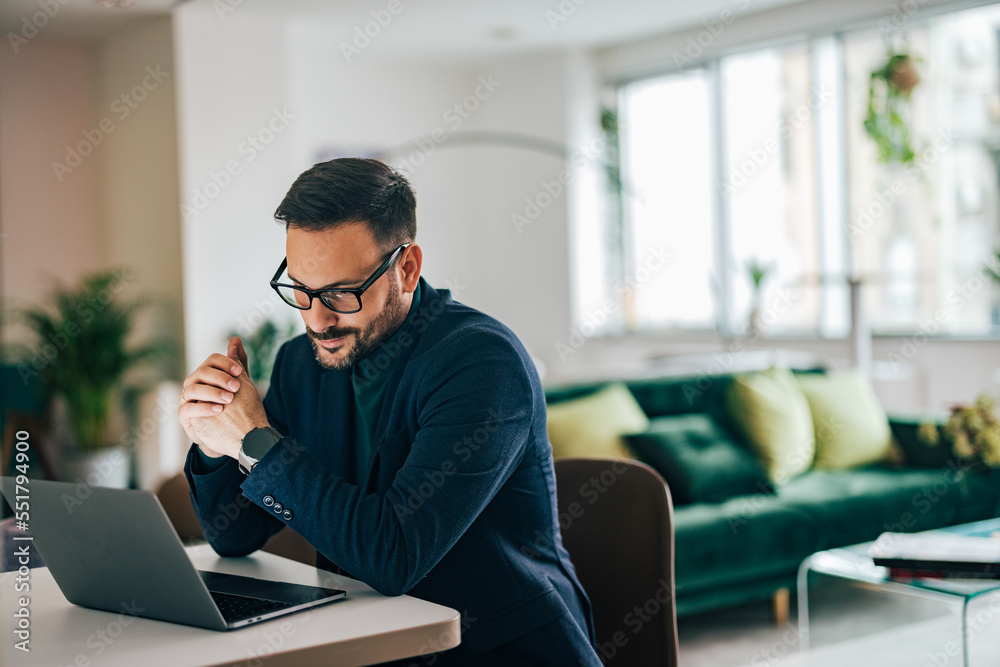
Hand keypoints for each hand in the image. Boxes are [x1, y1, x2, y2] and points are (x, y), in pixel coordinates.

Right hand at [178, 337, 269, 459]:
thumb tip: (236, 339)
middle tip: (236, 387)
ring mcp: (187, 399)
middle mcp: (195, 383)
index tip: (239, 372)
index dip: (226, 363)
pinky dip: (203, 408)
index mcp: (208, 373)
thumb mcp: (240, 384)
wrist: (232, 433)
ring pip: (192, 389)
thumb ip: (238, 363)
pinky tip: (218, 410)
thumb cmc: (235, 406)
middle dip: (220, 378)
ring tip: (229, 399)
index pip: (212, 360)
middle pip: (201, 372)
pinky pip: (187, 409)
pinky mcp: (184, 416)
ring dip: (212, 392)